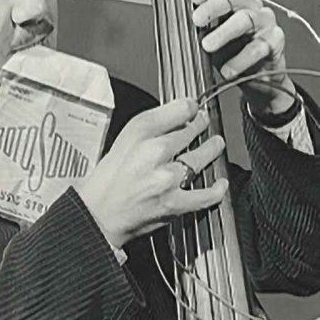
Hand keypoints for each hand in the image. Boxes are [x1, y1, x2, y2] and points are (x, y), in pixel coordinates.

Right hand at [76, 99, 227, 248]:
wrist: (98, 213)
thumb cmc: (107, 179)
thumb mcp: (123, 140)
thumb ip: (151, 126)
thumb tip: (177, 116)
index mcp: (138, 134)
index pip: (177, 110)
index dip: (190, 106)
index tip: (193, 107)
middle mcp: (154, 153)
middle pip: (189, 132)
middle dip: (200, 125)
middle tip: (203, 122)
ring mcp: (167, 179)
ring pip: (199, 158)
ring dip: (211, 149)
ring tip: (215, 144)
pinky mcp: (174, 203)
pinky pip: (204, 195)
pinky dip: (216, 190)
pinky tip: (220, 184)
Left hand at [191, 0, 295, 115]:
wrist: (259, 78)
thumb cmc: (234, 53)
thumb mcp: (212, 40)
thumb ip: (200, 31)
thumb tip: (178, 29)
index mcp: (233, 3)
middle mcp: (250, 7)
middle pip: (232, 0)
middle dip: (212, 8)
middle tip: (197, 20)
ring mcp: (264, 23)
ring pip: (246, 20)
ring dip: (224, 32)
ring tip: (207, 46)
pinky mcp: (275, 41)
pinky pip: (259, 47)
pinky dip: (241, 59)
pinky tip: (228, 69)